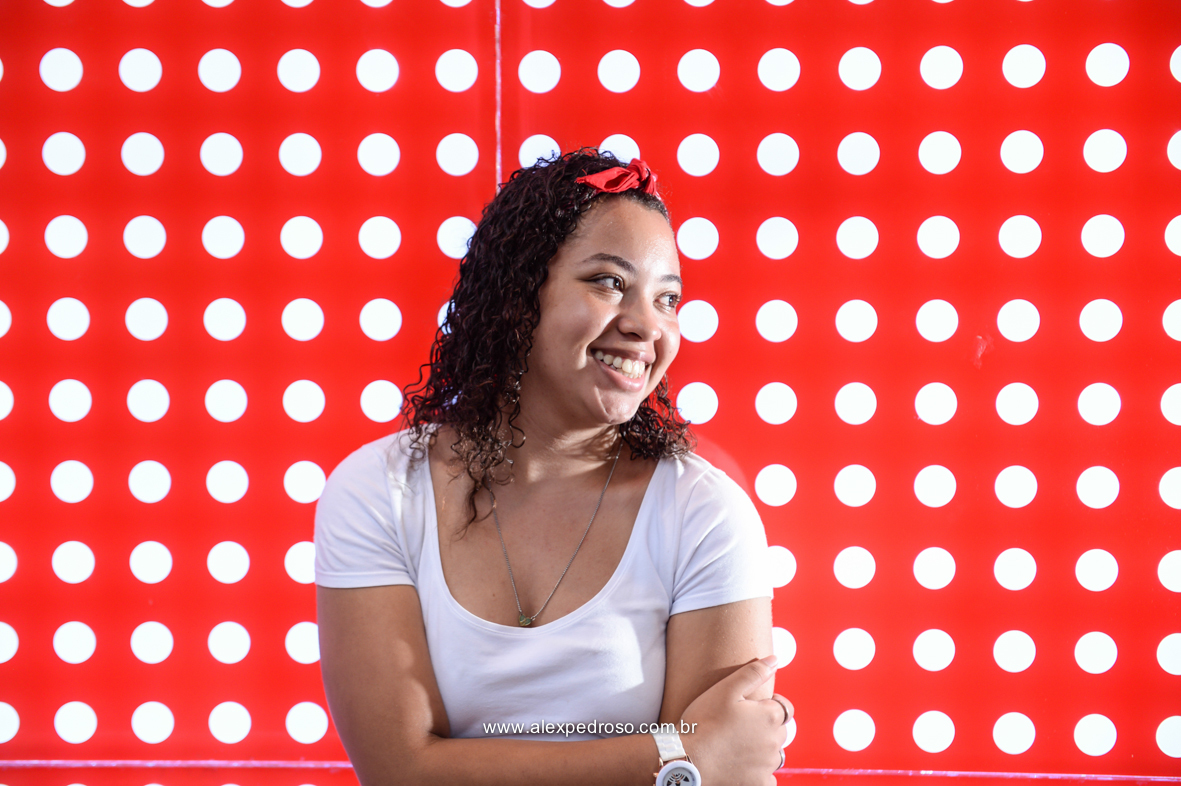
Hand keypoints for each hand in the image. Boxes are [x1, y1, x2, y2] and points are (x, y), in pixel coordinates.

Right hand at [677, 655, 789, 785]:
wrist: (688, 760)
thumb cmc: (704, 722)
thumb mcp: (726, 689)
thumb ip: (754, 673)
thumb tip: (775, 660)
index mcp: (770, 716)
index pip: (785, 707)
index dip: (770, 704)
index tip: (750, 707)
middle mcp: (775, 742)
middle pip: (780, 730)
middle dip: (766, 726)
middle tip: (739, 725)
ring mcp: (768, 766)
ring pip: (774, 754)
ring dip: (763, 749)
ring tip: (738, 745)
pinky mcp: (758, 784)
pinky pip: (769, 779)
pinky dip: (759, 773)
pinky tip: (742, 766)